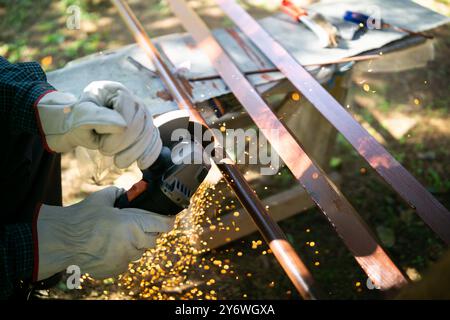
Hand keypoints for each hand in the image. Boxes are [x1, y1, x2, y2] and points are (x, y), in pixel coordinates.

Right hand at [36, 187, 174, 280]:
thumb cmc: (82, 217)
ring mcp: (124, 259)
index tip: (168, 219)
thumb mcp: (104, 198)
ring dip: (135, 244)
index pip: (164, 225)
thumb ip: (121, 194)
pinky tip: (109, 247)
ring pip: (140, 252)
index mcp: (134, 224)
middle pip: (153, 240)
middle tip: (138, 225)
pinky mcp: (115, 269)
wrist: (62, 240)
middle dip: (149, 232)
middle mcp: (133, 244)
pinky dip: (122, 255)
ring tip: (120, 235)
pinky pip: (126, 262)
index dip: (167, 221)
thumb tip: (130, 193)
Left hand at [37, 81, 161, 168]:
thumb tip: (123, 126)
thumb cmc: (78, 120)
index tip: (100, 142)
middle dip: (123, 143)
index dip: (117, 130)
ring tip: (118, 162)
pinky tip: (142, 163)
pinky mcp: (146, 128)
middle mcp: (133, 99)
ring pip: (148, 133)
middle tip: (104, 150)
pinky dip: (150, 153)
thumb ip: (97, 118)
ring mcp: (142, 114)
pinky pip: (154, 139)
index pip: (127, 108)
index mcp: (115, 90)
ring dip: (134, 152)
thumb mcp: (79, 116)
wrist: (79, 128)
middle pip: (140, 123)